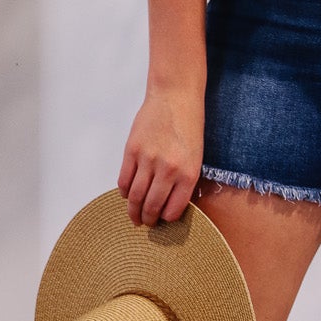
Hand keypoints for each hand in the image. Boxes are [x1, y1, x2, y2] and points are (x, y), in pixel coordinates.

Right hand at [118, 83, 205, 225]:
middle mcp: (168, 170)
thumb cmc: (189, 126)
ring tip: (134, 216)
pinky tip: (127, 195)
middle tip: (145, 223)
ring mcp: (148, 160)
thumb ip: (183, 180)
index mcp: (188, 174)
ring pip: (135, 196)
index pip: (173, 210)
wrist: (176, 97)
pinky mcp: (132, 150)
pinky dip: (124, 191)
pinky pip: (124, 180)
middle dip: (148, 219)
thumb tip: (169, 204)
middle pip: (152, 206)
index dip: (166, 219)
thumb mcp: (196, 156)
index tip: (162, 221)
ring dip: (133, 210)